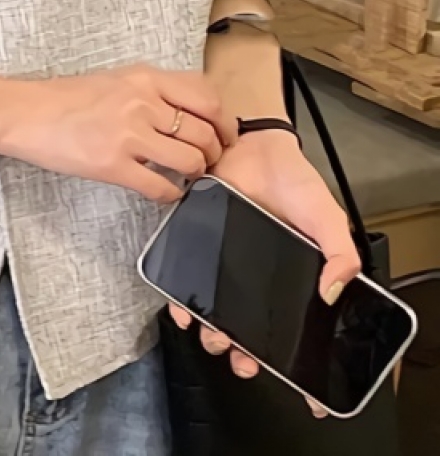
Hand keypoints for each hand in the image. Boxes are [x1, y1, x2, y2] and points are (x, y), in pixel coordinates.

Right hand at [0, 66, 234, 201]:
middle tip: (207, 162)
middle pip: (205, 133)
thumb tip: (190, 113)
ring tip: (186, 176)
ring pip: (190, 161)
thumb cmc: (66, 99)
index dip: (224, 123)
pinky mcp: (113, 165)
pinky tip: (165, 191)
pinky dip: (171, 194)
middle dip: (213, 153)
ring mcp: (128, 135)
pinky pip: (161, 187)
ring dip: (195, 174)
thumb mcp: (116, 80)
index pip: (207, 98)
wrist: (26, 113)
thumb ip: (153, 91)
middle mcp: (142, 103)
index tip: (224, 136)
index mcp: (145, 78)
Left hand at [170, 129, 361, 416]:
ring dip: (208, 327)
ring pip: (210, 305)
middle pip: (243, 323)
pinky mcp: (194, 241)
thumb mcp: (326, 217)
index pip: (283, 325)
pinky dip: (178, 294)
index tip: (278, 375)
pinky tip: (179, 306)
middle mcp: (250, 273)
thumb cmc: (292, 181)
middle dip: (239, 347)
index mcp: (283, 275)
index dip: (281, 353)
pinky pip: (183, 273)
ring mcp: (220, 260)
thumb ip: (340, 253)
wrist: (253, 144)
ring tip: (210, 336)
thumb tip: (332, 292)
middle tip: (238, 357)